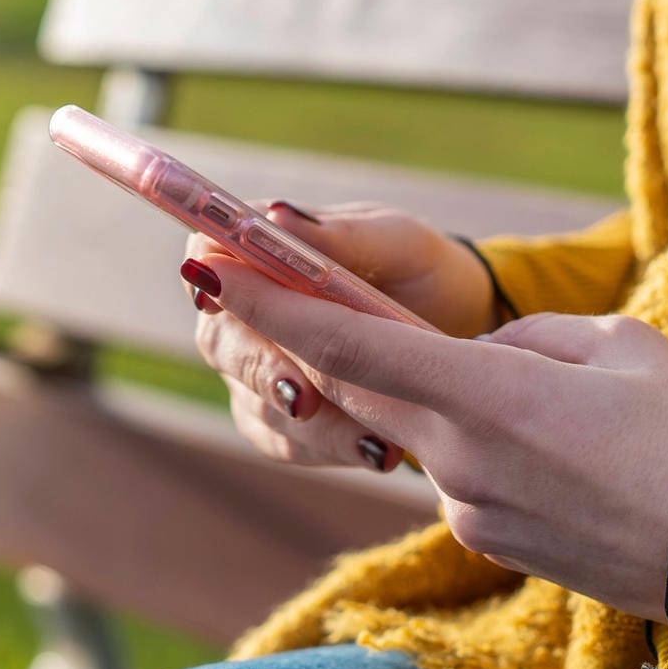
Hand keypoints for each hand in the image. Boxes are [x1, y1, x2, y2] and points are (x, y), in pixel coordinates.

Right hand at [184, 202, 497, 470]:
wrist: (460, 323)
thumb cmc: (416, 265)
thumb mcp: (393, 240)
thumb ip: (337, 234)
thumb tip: (275, 216)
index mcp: (259, 252)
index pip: (207, 260)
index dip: (211, 282)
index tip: (220, 301)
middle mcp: (247, 312)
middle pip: (221, 341)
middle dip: (264, 370)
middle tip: (305, 395)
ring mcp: (261, 370)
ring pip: (256, 403)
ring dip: (310, 424)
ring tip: (371, 439)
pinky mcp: (287, 420)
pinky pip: (290, 443)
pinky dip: (331, 449)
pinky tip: (378, 453)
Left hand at [195, 250, 667, 621]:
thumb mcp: (618, 345)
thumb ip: (530, 340)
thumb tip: (490, 356)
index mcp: (488, 395)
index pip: (353, 345)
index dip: (277, 308)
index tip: (214, 274)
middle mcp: (459, 458)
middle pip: (364, 385)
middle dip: (318, 341)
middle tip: (284, 294)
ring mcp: (469, 508)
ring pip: (424, 427)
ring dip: (441, 395)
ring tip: (550, 402)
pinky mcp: (488, 539)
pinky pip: (461, 470)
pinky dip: (477, 440)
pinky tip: (557, 447)